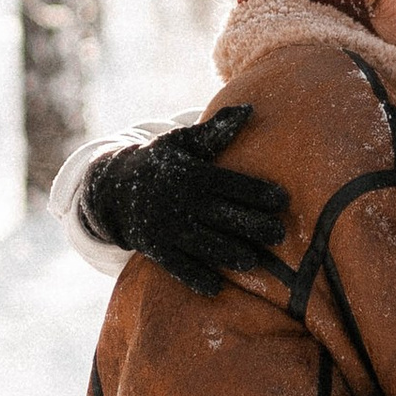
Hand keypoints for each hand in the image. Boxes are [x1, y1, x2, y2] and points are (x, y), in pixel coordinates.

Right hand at [80, 104, 289, 296]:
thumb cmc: (162, 163)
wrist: (113, 188)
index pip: (230, 184)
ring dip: (231, 255)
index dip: (257, 193)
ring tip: (254, 262)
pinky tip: (217, 287)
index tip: (282, 201)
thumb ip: (216, 131)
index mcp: (191, 174)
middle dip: (253, 227)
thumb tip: (249, 109)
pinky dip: (197, 278)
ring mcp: (167, 228)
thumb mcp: (184, 143)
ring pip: (205, 245)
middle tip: (279, 236)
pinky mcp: (155, 249)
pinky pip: (178, 267)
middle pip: (223, 217)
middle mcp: (180, 202)